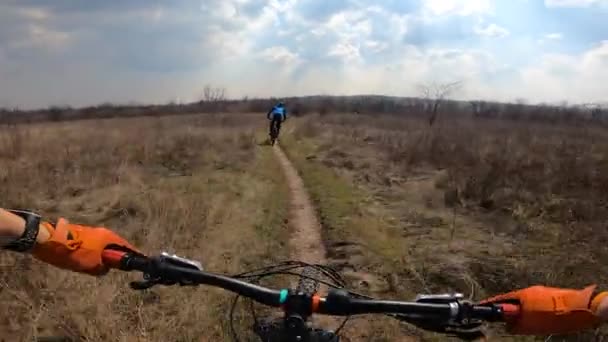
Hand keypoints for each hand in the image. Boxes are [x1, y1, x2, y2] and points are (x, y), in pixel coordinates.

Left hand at [32, 218, 141, 275]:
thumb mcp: (91, 266)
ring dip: (102, 255)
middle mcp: (101, 232)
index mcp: (108, 237)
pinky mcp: (79, 234)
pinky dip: (92, 253)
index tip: (139, 261)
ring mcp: (90, 232)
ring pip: (101, 246)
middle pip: (114, 246)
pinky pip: (91, 246)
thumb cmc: (74, 252)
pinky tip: (85, 262)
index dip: (133, 255)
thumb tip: (106, 269)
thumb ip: (102, 269)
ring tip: (98, 267)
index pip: (126, 246)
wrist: (48, 240)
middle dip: (115, 256)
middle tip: (115, 268)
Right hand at [479, 285, 603, 334]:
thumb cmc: (554, 315)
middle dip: (507, 309)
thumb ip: (516, 323)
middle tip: (502, 318)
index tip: (481, 306)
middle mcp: (531, 291)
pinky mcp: (551, 298)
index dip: (491, 304)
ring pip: (525, 303)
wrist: (580, 308)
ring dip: (521, 312)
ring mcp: (542, 293)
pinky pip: (535, 305)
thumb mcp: (530, 323)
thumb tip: (506, 325)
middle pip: (513, 300)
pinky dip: (531, 312)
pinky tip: (535, 320)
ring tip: (520, 322)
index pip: (501, 299)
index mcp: (522, 294)